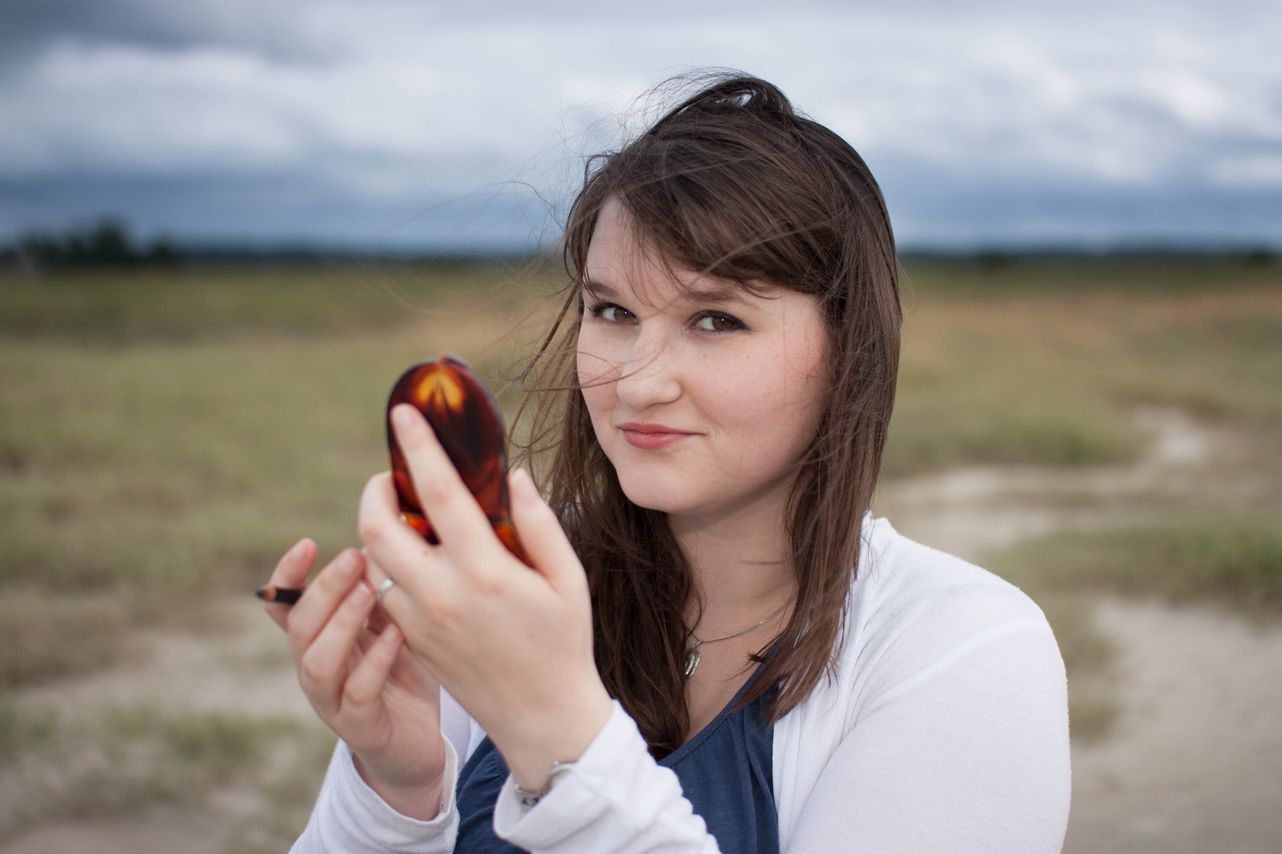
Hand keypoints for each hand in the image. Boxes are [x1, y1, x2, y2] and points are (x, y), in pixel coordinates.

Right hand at [261, 538, 446, 818]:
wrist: (419, 742)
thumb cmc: (402, 672)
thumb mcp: (394, 622)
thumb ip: (382, 588)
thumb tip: (385, 531)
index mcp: (319, 637)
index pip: (285, 604)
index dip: (287, 575)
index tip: (307, 543)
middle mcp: (316, 666)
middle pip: (300, 625)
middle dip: (323, 588)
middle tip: (351, 557)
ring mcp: (333, 700)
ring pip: (317, 662)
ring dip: (340, 624)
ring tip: (366, 593)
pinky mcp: (359, 727)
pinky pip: (357, 694)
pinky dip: (374, 662)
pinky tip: (396, 637)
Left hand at [357, 403, 612, 790]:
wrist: (542, 717)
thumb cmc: (565, 642)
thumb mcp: (569, 578)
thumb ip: (540, 523)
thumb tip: (512, 477)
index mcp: (486, 572)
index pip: (439, 494)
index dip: (418, 448)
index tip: (403, 413)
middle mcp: (442, 595)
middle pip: (378, 526)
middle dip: (374, 490)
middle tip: (390, 474)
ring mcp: (419, 622)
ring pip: (372, 560)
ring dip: (377, 527)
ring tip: (403, 512)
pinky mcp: (411, 641)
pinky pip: (382, 590)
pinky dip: (385, 562)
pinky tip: (411, 554)